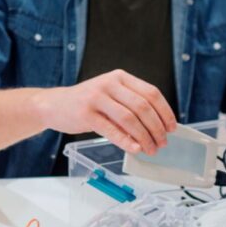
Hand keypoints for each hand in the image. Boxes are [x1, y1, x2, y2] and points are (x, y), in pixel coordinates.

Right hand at [36, 69, 176, 154]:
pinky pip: (111, 130)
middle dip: (156, 128)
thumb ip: (130, 107)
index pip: (151, 93)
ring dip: (144, 137)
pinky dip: (126, 141)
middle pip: (143, 107)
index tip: (172, 128)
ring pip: (130, 119)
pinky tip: (134, 149)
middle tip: (161, 143)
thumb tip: (156, 128)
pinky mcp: (86, 114)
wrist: (54, 104)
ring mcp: (96, 97)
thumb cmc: (86, 103)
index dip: (165, 112)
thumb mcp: (110, 97)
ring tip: (150, 149)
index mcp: (119, 77)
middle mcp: (109, 83)